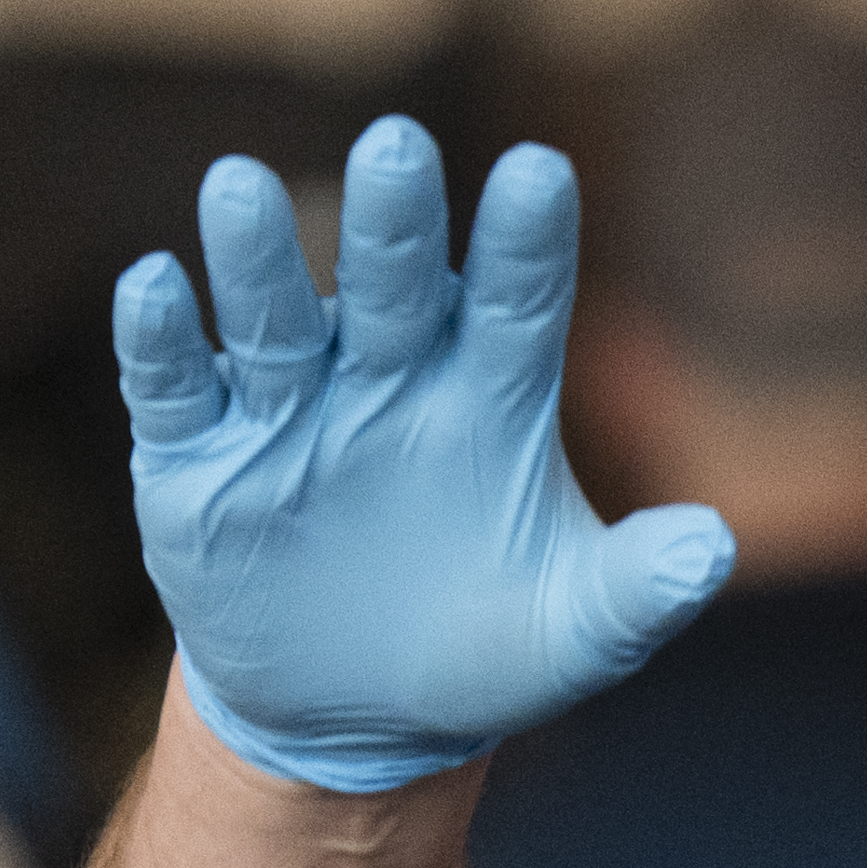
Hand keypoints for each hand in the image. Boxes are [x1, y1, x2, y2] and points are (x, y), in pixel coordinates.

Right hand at [115, 113, 736, 792]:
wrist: (352, 718)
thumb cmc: (478, 649)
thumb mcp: (570, 636)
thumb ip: (635, 592)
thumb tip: (711, 549)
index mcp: (491, 392)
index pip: (519, 301)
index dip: (527, 241)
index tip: (540, 172)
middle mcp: (389, 373)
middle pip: (394, 283)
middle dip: (393, 223)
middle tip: (397, 149)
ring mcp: (288, 408)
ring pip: (274, 316)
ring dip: (256, 258)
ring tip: (239, 186)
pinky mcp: (197, 459)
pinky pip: (175, 389)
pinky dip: (161, 341)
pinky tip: (155, 286)